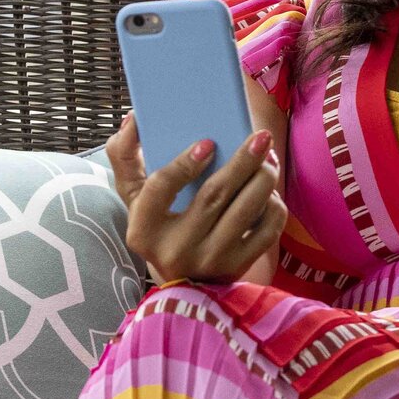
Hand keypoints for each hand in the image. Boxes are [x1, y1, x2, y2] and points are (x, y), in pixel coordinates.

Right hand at [106, 114, 287, 282]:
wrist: (183, 280)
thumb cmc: (159, 226)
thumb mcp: (134, 198)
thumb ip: (125, 157)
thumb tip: (133, 118)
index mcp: (142, 230)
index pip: (161, 189)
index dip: (184, 164)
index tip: (208, 142)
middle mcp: (175, 249)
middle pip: (213, 195)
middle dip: (242, 161)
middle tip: (260, 137)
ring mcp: (209, 260)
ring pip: (245, 210)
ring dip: (263, 178)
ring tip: (268, 157)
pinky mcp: (238, 266)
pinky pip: (267, 230)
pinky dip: (274, 206)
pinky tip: (269, 191)